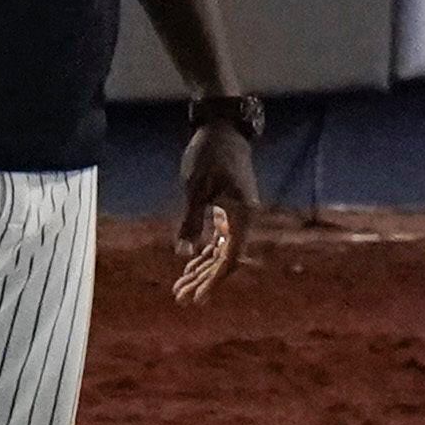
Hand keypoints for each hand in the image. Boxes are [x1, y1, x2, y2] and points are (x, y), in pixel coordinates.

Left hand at [172, 91, 264, 303]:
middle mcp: (244, 220)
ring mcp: (237, 216)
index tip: (196, 298)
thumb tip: (185, 253)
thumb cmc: (209, 155)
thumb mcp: (195, 188)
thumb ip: (191, 222)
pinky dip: (205, 252)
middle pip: (224, 260)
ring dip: (202, 269)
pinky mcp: (229, 209)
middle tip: (180, 298)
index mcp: (242, 217)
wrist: (223, 126)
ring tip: (181, 287)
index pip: (228, 260)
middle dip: (202, 280)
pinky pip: (219, 239)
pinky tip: (190, 263)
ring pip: (221, 251)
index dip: (212, 282)